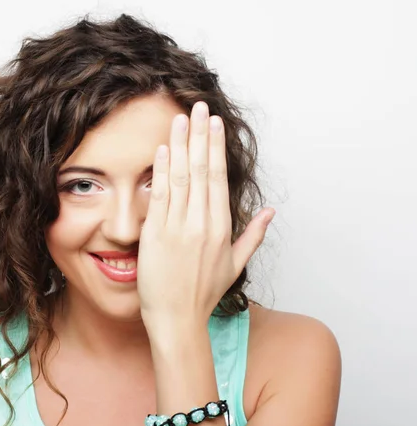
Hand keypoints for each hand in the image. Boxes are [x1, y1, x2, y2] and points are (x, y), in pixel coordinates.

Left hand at [137, 101, 274, 327]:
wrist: (177, 318)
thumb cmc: (204, 293)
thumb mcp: (235, 264)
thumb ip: (253, 235)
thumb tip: (269, 211)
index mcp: (222, 227)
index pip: (219, 177)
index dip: (216, 147)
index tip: (213, 124)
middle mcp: (202, 223)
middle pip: (202, 169)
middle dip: (199, 135)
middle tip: (197, 107)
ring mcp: (178, 227)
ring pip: (181, 177)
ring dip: (180, 145)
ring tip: (179, 119)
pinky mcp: (156, 235)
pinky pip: (160, 196)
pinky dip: (162, 171)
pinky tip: (163, 150)